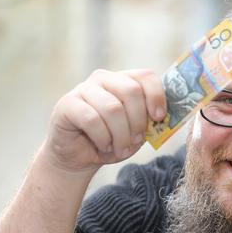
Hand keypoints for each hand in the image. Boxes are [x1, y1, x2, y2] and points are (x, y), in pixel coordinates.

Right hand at [43, 69, 166, 173]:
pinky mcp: (67, 104)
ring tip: (120, 149)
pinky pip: (92, 119)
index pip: (145, 76)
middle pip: (131, 91)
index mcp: (124, 81)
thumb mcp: (136, 132)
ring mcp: (83, 89)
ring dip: (121, 135)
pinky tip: (103, 146)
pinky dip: (103, 138)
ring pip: (113, 108)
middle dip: (138, 121)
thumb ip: (149, 122)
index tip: (159, 118)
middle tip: (136, 141)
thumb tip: (164, 119)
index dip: (156, 96)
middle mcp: (103, 79)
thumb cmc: (111, 141)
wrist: (78, 156)